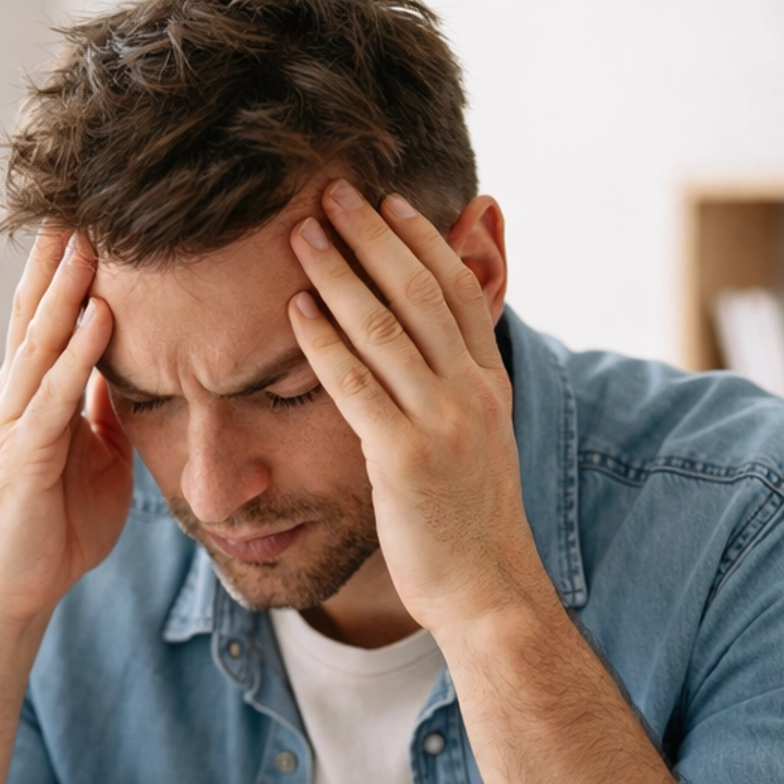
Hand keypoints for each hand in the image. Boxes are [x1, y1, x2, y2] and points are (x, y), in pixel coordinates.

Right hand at [0, 230, 133, 633]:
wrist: (17, 589)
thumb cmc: (55, 525)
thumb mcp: (97, 455)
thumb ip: (108, 409)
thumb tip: (130, 369)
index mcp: (37, 392)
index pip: (50, 313)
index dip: (67, 262)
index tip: (93, 209)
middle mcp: (18, 394)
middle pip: (37, 308)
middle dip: (60, 253)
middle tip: (84, 189)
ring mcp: (16, 422)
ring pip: (42, 339)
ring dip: (68, 286)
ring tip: (93, 236)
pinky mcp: (24, 456)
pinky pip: (54, 394)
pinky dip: (78, 353)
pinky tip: (99, 317)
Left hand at [287, 183, 544, 638]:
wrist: (487, 592)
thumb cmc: (469, 526)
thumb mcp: (478, 445)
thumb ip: (458, 391)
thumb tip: (440, 352)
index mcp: (488, 384)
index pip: (456, 291)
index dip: (421, 240)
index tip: (386, 201)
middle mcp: (471, 393)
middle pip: (419, 291)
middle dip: (373, 236)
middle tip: (332, 191)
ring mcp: (442, 423)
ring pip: (385, 327)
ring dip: (339, 273)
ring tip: (302, 232)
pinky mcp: (406, 459)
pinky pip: (358, 385)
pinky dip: (324, 341)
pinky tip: (295, 310)